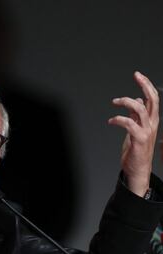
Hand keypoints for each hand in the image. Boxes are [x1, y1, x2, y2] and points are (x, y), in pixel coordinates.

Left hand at [108, 71, 158, 196]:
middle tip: (136, 76)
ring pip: (140, 109)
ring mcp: (146, 131)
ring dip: (126, 102)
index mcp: (151, 120)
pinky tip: (111, 121)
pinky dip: (118, 119)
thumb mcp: (136, 128)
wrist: (137, 168)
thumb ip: (137, 115)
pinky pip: (129, 123)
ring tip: (115, 102)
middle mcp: (151, 124)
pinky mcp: (139, 139)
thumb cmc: (136, 149)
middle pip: (152, 100)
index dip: (147, 85)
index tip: (138, 75)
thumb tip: (136, 100)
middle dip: (145, 85)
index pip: (153, 98)